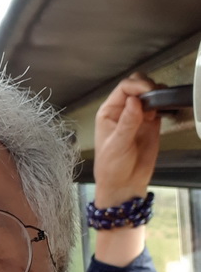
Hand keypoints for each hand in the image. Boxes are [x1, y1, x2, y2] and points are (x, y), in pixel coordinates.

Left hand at [92, 74, 161, 267]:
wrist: (124, 185)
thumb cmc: (112, 168)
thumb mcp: (117, 145)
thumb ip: (127, 122)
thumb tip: (135, 101)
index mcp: (108, 112)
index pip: (124, 88)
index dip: (137, 86)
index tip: (147, 92)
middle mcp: (122, 111)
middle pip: (136, 86)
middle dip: (147, 86)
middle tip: (154, 98)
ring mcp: (138, 116)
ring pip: (149, 94)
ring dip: (157, 95)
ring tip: (158, 108)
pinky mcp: (151, 124)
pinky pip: (159, 106)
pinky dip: (163, 104)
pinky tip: (163, 112)